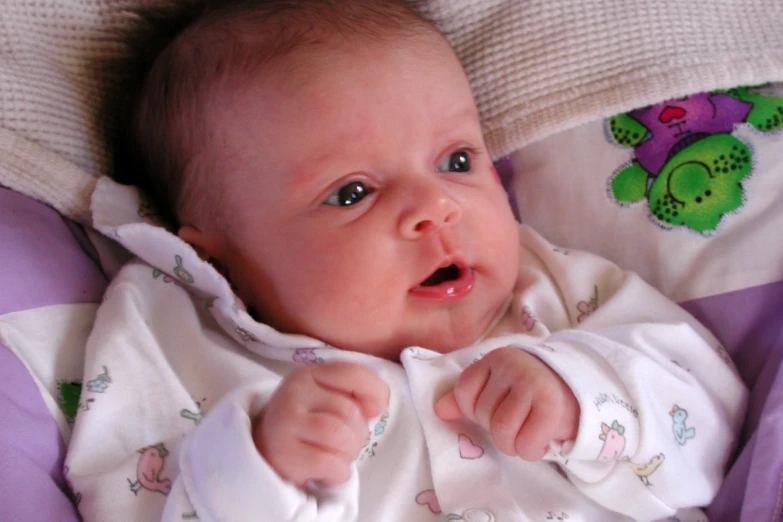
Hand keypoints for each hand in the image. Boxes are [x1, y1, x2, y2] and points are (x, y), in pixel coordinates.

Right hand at [253, 362, 389, 486]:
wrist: (265, 452)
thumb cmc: (307, 425)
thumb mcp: (326, 400)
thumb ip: (354, 395)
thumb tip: (376, 406)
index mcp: (308, 374)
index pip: (351, 373)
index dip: (374, 391)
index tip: (376, 410)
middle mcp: (294, 393)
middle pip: (349, 411)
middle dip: (360, 433)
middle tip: (348, 443)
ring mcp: (286, 422)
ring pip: (341, 436)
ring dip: (350, 453)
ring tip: (340, 456)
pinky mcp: (284, 453)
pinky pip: (330, 463)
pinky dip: (340, 472)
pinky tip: (331, 471)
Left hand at [434, 347, 578, 460]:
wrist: (581, 391)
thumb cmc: (532, 394)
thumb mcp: (498, 388)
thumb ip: (467, 397)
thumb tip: (439, 410)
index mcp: (494, 360)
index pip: (464, 393)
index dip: (475, 412)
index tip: (496, 411)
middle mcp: (512, 366)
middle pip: (483, 415)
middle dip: (497, 429)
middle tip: (518, 423)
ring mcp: (532, 383)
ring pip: (502, 431)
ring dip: (513, 444)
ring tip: (526, 434)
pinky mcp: (551, 407)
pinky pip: (526, 444)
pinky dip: (531, 451)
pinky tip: (540, 441)